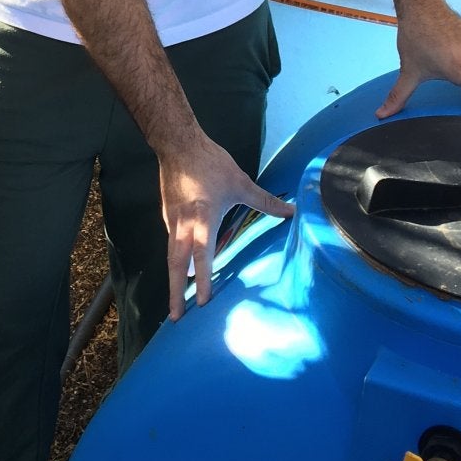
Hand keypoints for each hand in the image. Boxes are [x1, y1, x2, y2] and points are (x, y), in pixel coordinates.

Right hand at [159, 130, 293, 319]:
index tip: (202, 302)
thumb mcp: (240, 182)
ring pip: (172, 255)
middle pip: (176, 264)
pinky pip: (171, 243)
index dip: (202, 279)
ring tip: (177, 302)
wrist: (177, 143)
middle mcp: (183, 225)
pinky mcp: (167, 215)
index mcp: (203, 218)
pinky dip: (175, 260)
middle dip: (176, 293)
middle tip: (176, 318)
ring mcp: (172, 221)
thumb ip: (265, 202)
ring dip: (174, 279)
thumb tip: (292, 211)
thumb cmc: (209, 162)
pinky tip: (181, 267)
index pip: (202, 256)